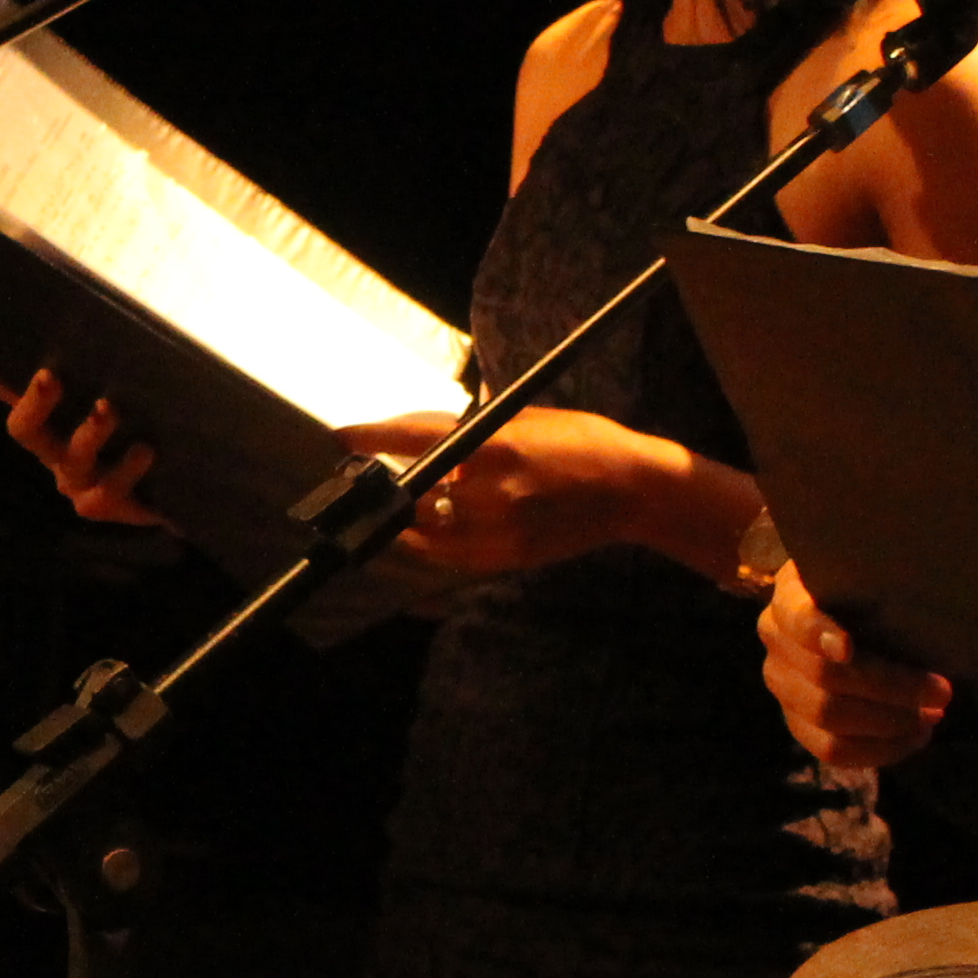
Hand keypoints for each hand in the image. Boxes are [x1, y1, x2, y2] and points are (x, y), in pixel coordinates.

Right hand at [0, 354, 171, 528]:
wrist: (188, 478)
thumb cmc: (157, 413)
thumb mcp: (135, 377)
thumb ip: (116, 348)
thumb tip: (105, 291)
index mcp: (53, 414)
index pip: (11, 389)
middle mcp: (55, 448)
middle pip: (25, 429)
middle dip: (34, 402)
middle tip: (49, 376)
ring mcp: (78, 481)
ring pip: (72, 459)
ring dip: (88, 433)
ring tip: (108, 409)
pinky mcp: (108, 505)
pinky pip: (106, 494)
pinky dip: (125, 471)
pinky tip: (145, 450)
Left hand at [345, 404, 728, 578]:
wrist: (634, 490)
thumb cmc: (581, 442)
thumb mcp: (525, 420)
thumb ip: (474, 432)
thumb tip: (425, 437)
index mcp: (496, 446)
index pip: (418, 440)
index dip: (375, 438)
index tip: (343, 436)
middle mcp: (493, 492)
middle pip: (412, 494)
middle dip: (384, 486)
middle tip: (362, 476)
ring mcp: (501, 530)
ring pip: (426, 532)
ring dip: (401, 518)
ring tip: (386, 505)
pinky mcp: (510, 557)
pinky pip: (451, 556)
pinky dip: (428, 544)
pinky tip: (416, 533)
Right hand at [758, 561, 955, 774]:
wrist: (836, 607)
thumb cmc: (863, 585)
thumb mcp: (867, 569)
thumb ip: (881, 580)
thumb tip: (924, 587)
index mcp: (790, 597)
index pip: (796, 617)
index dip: (817, 633)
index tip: (847, 647)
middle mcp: (775, 641)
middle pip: (825, 678)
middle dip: (891, 689)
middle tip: (942, 692)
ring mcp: (782, 685)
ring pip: (828, 720)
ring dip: (889, 724)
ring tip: (932, 717)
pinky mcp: (796, 721)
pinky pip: (831, 751)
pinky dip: (878, 750)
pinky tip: (914, 738)